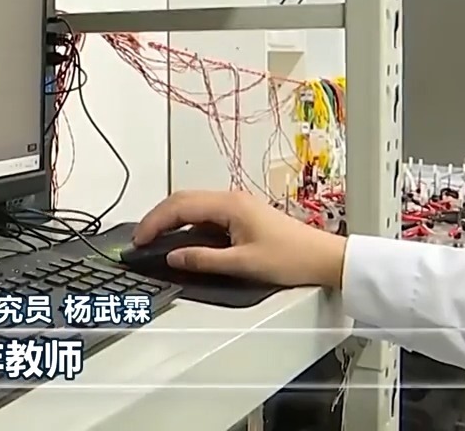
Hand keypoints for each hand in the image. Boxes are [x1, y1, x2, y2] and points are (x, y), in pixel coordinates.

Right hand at [132, 190, 347, 288]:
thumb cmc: (292, 258)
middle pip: (182, 200)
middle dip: (157, 218)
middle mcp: (231, 199)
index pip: (179, 206)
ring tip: (155, 240)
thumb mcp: (242, 264)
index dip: (154, 222)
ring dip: (172, 220)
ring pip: (193, 206)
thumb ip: (203, 260)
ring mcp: (236, 206)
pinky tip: (182, 240)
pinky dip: (187, 225)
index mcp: (229, 205)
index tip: (139, 239)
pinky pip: (205, 215)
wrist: (324, 259)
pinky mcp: (241, 216)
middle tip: (140, 239)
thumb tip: (173, 256)